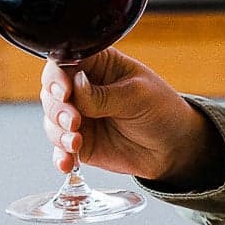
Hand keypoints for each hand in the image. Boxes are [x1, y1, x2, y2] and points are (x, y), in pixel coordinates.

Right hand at [40, 49, 223, 187]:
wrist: (174, 147)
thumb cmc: (161, 110)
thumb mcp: (137, 96)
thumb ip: (103, 95)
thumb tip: (75, 84)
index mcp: (98, 64)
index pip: (65, 62)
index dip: (57, 75)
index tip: (64, 91)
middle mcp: (82, 88)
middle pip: (51, 92)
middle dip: (57, 108)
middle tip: (73, 122)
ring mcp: (78, 115)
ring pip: (51, 120)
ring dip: (58, 133)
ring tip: (76, 144)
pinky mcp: (79, 142)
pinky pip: (60, 148)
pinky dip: (60, 155)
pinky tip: (67, 163)